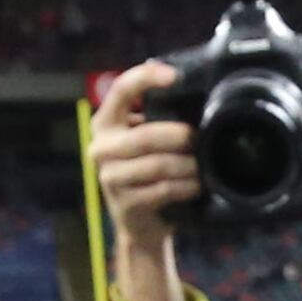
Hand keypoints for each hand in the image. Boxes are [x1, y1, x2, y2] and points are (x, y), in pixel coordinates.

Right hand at [90, 59, 197, 300]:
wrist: (140, 225)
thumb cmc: (147, 174)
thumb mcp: (145, 140)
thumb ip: (156, 117)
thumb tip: (191, 89)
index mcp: (105, 123)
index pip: (121, 89)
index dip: (146, 78)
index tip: (174, 76)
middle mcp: (100, 148)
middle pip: (146, 135)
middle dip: (179, 137)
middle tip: (198, 139)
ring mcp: (109, 178)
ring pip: (157, 165)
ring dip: (187, 166)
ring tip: (201, 166)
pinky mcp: (124, 204)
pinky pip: (162, 190)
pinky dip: (185, 187)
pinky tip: (196, 185)